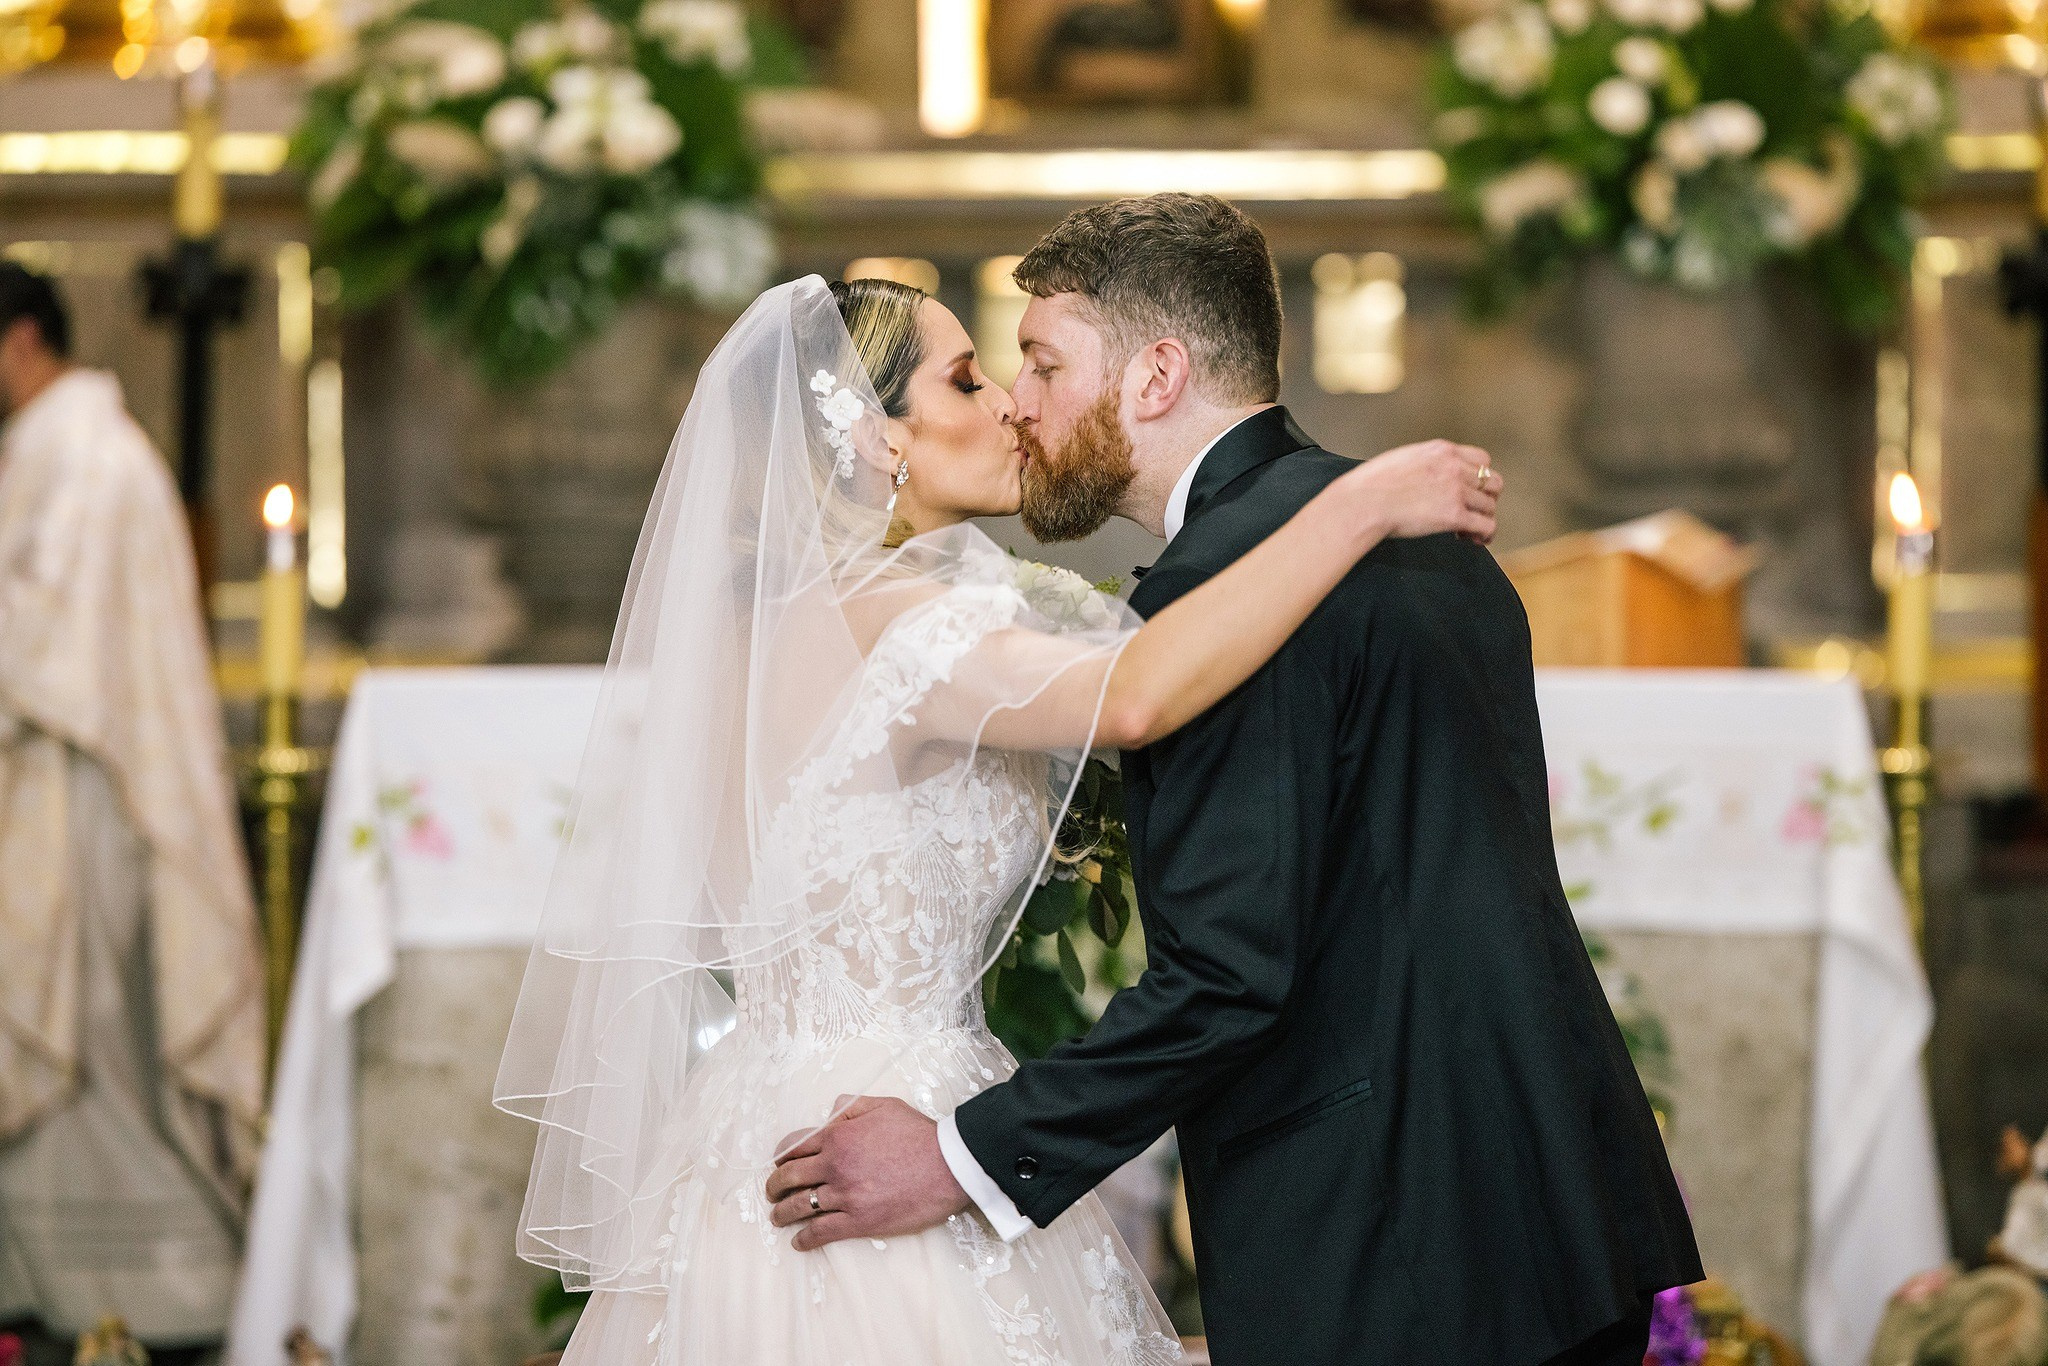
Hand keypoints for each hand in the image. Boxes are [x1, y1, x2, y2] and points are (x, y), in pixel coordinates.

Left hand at [764, 1096, 971, 1250]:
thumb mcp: (884, 1105)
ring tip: (778, 1218)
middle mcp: (834, 1165)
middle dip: (774, 1186)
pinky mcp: (859, 1221)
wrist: (948, 1165)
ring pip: (799, 1206)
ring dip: (782, 1213)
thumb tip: (830, 1111)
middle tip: (772, 1192)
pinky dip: (804, 1239)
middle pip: (789, 1177)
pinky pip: (820, 1233)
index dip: (781, 1157)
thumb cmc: (919, 1134)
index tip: (778, 1164)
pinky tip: (798, 1241)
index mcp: (838, 1136)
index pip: (793, 1146)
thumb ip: (851, 1105)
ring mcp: (845, 1195)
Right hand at [1346, 439, 1500, 544]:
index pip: (1482, 459)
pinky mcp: (1454, 516)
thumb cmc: (1371, 485)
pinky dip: (1485, 535)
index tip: (1472, 490)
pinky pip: (1486, 526)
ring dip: (1483, 519)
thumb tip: (1427, 476)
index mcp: (1442, 451)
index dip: (1481, 477)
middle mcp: (1454, 468)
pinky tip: (1474, 541)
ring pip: (1490, 506)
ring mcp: (1456, 491)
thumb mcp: (1403, 458)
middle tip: (1475, 511)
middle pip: (1493, 482)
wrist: (1363, 502)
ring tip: (1470, 532)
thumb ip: (1425, 463)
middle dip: (1487, 498)